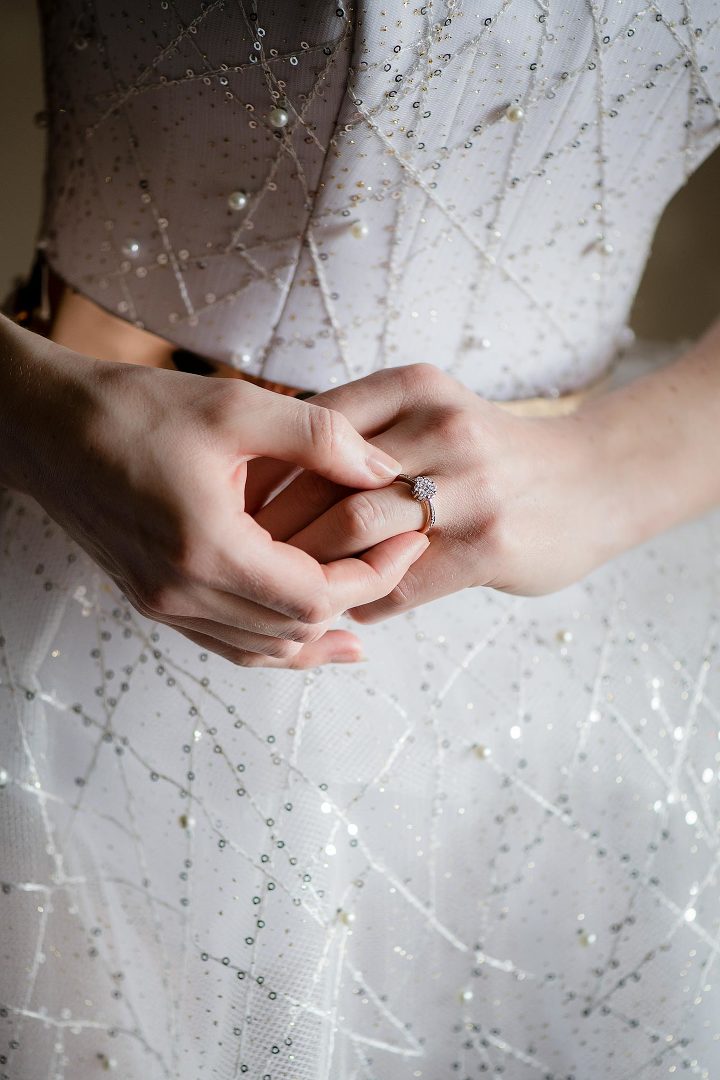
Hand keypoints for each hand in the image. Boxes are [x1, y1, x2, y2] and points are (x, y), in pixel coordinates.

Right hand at [0, 317, 429, 664]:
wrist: (44, 427)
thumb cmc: (131, 409)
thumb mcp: (234, 406)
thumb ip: (321, 437)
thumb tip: (387, 471)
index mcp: (207, 550)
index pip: (316, 596)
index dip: (374, 573)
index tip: (408, 538)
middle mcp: (183, 594)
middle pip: (295, 630)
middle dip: (357, 597)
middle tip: (395, 555)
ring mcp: (164, 604)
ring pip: (261, 649)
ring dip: (317, 632)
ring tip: (366, 610)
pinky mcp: (153, 599)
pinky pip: (226, 642)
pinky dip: (272, 639)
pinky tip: (301, 628)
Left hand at [252, 363, 626, 621]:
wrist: (592, 481)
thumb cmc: (492, 452)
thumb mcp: (433, 411)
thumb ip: (361, 430)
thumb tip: (263, 472)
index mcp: (415, 387)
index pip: (311, 429)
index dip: (262, 475)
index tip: (231, 509)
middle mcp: (440, 427)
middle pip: (323, 480)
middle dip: (272, 527)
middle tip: (239, 558)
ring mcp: (467, 487)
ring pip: (352, 530)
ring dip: (309, 567)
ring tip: (287, 587)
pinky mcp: (487, 545)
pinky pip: (397, 583)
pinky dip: (361, 598)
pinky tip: (349, 603)